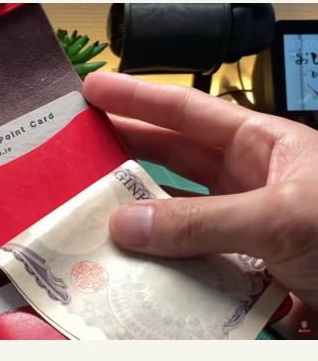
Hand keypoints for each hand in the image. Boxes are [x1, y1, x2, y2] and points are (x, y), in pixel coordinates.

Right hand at [83, 72, 317, 307]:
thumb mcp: (283, 216)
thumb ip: (203, 220)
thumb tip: (128, 224)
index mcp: (264, 146)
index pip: (189, 111)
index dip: (139, 97)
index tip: (95, 89)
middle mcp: (249, 183)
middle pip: (174, 159)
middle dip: (127, 152)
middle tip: (78, 151)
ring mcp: (244, 229)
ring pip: (177, 216)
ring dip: (140, 220)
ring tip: (93, 216)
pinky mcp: (244, 272)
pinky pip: (191, 263)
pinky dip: (162, 268)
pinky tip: (137, 271)